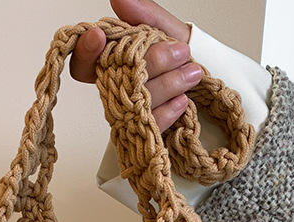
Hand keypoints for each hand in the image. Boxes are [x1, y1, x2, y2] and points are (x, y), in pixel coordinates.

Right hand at [69, 0, 200, 131]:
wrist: (209, 84)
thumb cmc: (183, 59)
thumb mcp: (167, 31)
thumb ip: (146, 15)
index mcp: (114, 64)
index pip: (83, 65)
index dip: (86, 52)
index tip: (98, 35)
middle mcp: (117, 90)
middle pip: (118, 82)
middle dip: (152, 63)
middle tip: (181, 52)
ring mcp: (130, 115)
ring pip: (138, 104)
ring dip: (168, 85)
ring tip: (192, 74)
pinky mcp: (145, 134)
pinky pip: (149, 126)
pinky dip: (168, 112)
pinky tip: (183, 101)